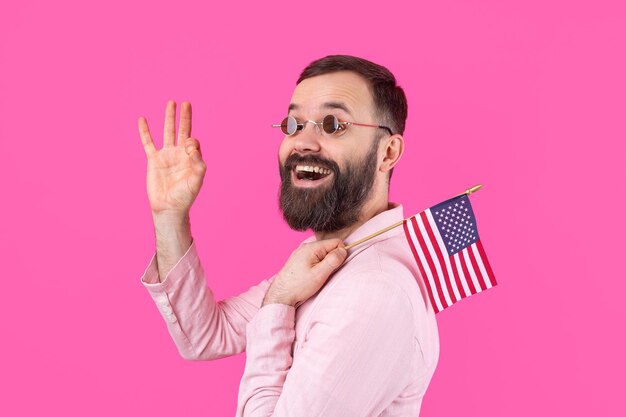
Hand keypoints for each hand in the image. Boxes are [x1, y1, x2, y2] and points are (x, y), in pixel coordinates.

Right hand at [138, 100, 206, 215]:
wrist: (168, 207)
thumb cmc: (184, 196)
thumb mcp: (196, 181)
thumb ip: (198, 165)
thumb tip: (193, 149)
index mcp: (192, 158)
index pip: (193, 142)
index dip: (192, 142)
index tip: (189, 151)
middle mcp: (179, 154)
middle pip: (183, 130)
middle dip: (185, 117)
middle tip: (186, 103)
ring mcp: (166, 156)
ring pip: (167, 132)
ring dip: (169, 118)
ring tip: (171, 103)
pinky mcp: (153, 160)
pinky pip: (148, 143)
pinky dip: (144, 131)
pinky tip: (142, 119)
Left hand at [262, 239, 347, 306]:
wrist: (280, 294)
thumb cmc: (299, 285)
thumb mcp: (320, 274)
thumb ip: (333, 260)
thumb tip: (344, 250)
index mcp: (312, 247)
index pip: (336, 242)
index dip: (340, 254)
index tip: (336, 266)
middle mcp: (306, 246)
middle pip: (328, 247)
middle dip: (332, 259)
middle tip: (325, 274)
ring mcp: (301, 252)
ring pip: (321, 253)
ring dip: (324, 263)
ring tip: (316, 276)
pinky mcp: (298, 259)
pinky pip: (314, 258)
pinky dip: (316, 265)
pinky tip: (310, 275)